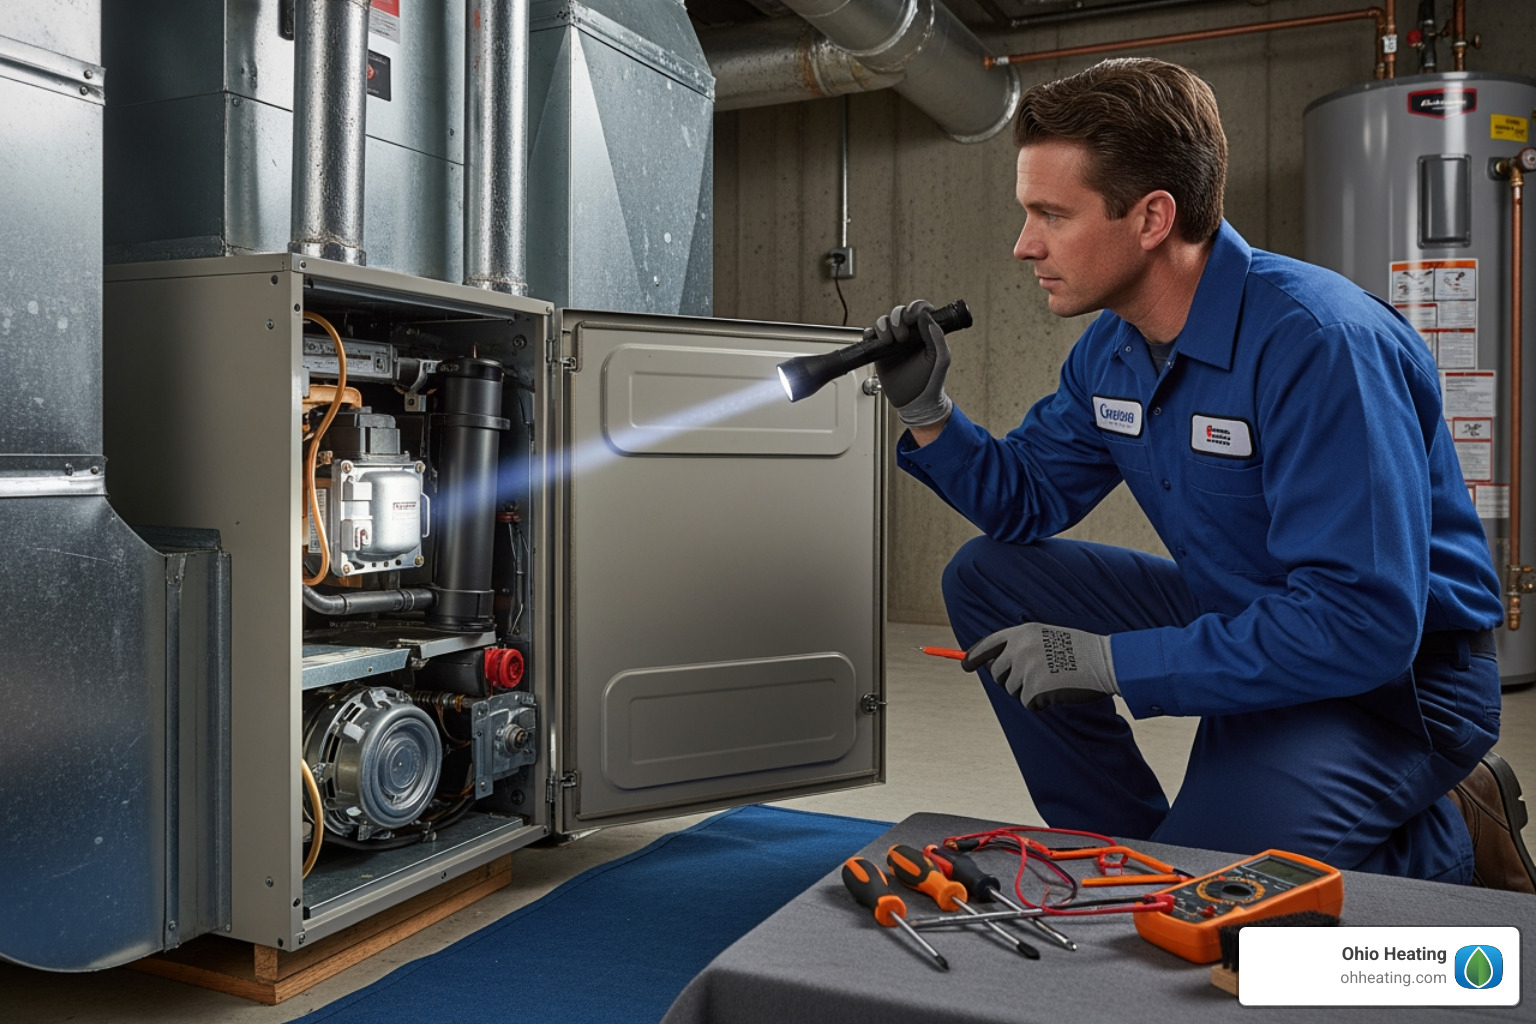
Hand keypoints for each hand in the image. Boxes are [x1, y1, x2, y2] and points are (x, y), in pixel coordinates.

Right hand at [872, 300, 951, 427]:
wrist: (915, 401)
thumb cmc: (930, 381)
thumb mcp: (940, 358)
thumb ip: (937, 337)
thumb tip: (926, 316)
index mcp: (926, 332)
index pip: (920, 310)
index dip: (915, 308)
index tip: (913, 317)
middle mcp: (909, 334)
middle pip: (899, 312)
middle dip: (898, 320)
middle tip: (902, 337)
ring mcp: (894, 341)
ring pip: (884, 321)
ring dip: (884, 326)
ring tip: (889, 342)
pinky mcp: (880, 351)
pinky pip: (872, 334)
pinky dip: (871, 333)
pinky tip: (875, 340)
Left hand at [961, 623, 1118, 710]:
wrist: (1105, 661)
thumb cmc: (1079, 651)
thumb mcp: (1046, 638)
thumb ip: (1019, 647)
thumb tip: (991, 666)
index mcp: (1022, 633)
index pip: (988, 644)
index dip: (974, 656)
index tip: (965, 665)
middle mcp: (1019, 648)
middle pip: (997, 673)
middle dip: (1012, 679)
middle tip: (1040, 676)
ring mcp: (1026, 669)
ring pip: (1013, 690)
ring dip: (1030, 691)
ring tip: (1055, 679)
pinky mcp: (1034, 689)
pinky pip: (1027, 703)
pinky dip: (1040, 703)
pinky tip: (1058, 691)